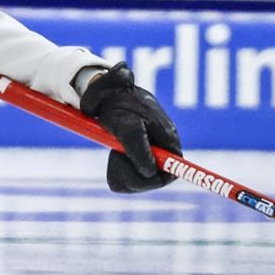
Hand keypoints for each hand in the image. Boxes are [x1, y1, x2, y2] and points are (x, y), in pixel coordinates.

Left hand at [79, 62, 181, 192]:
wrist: (104, 94)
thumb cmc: (118, 106)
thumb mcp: (128, 125)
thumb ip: (139, 148)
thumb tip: (149, 173)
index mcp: (167, 142)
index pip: (170, 173)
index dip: (152, 181)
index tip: (134, 175)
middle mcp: (160, 151)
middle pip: (149, 181)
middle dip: (129, 172)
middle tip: (115, 154)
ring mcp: (145, 156)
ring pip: (132, 180)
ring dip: (119, 166)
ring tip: (114, 146)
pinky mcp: (132, 159)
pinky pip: (122, 176)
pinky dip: (114, 166)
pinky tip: (113, 150)